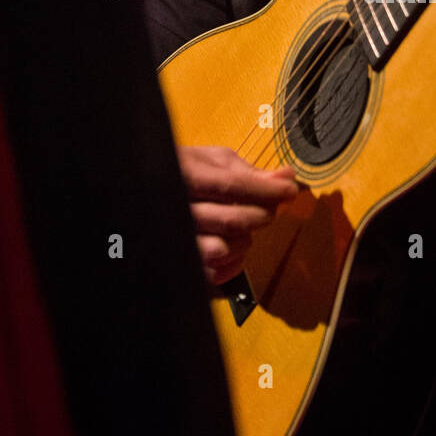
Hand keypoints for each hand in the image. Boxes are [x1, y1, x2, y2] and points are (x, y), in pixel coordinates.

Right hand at [177, 145, 299, 285]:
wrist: (146, 191)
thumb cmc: (181, 174)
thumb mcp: (208, 161)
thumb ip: (246, 171)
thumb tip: (285, 177)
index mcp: (184, 177)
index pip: (234, 186)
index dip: (268, 189)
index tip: (288, 190)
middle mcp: (178, 211)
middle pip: (234, 219)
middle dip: (261, 214)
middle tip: (266, 209)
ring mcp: (179, 241)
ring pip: (227, 248)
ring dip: (245, 240)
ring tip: (239, 228)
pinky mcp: (183, 264)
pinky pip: (216, 273)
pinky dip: (232, 263)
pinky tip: (229, 247)